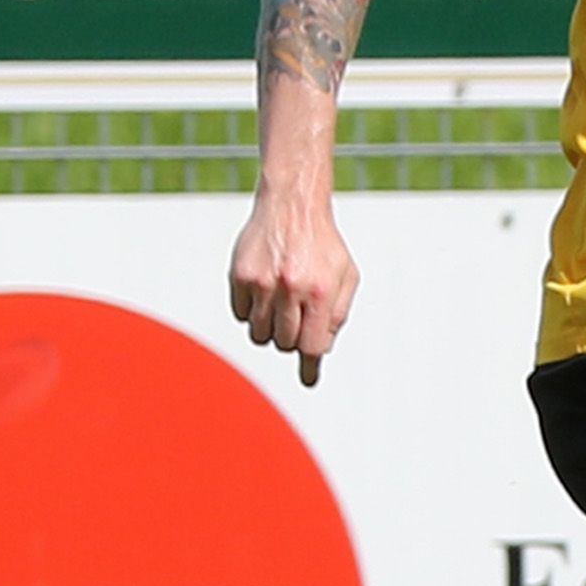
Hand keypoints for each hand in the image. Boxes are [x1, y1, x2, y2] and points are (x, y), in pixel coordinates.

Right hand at [229, 186, 357, 387]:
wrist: (293, 205)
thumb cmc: (323, 245)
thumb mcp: (346, 276)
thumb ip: (337, 315)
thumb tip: (320, 352)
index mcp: (319, 291)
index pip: (312, 345)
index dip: (311, 365)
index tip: (309, 380)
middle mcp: (289, 288)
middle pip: (284, 343)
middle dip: (292, 339)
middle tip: (297, 318)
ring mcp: (261, 282)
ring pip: (259, 334)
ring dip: (270, 328)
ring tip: (282, 304)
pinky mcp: (239, 275)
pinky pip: (241, 315)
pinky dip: (252, 312)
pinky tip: (264, 292)